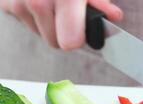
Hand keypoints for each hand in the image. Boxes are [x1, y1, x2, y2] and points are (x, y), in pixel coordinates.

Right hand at [0, 0, 122, 48]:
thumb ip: (100, 1)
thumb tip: (114, 17)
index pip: (70, 41)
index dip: (78, 38)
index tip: (82, 32)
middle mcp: (37, 1)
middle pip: (55, 42)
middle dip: (64, 31)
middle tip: (70, 12)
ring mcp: (17, 1)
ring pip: (40, 33)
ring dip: (49, 23)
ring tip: (55, 1)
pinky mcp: (4, 3)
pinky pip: (25, 22)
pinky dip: (33, 15)